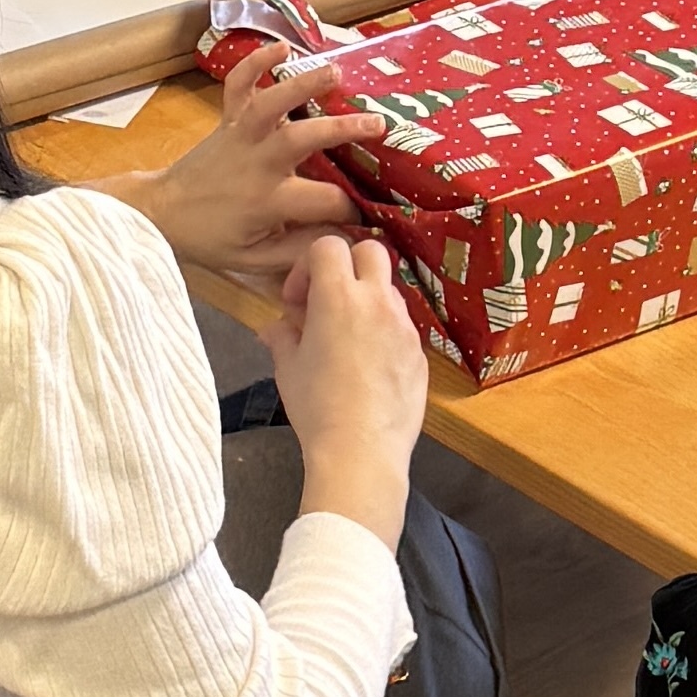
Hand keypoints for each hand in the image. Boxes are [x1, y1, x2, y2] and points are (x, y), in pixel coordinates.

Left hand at [146, 48, 378, 294]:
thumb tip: (344, 238)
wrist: (161, 212)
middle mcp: (256, 163)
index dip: (353, 208)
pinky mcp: (227, 119)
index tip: (369, 213)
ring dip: (302, 84)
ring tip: (336, 71)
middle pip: (301, 139)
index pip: (324, 201)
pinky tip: (281, 46)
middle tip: (378, 122)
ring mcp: (240, 136)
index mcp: (267, 202)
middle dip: (340, 129)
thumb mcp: (255, 260)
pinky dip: (255, 63)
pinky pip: (238, 85)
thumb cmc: (211, 238)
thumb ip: (299, 250)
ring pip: (270, 103)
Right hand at [269, 229, 426, 541]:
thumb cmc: (317, 407)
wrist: (361, 451)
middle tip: (327, 301)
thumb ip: (282, 337)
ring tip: (346, 339)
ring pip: (389, 290)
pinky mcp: (420, 352)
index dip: (308, 265)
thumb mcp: (288, 368)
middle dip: (347, 266)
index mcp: (338, 297)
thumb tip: (275, 329)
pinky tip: (368, 365)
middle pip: (371, 251)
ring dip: (367, 300)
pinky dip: (384, 331)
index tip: (298, 300)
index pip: (329, 245)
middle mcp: (377, 302)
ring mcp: (404, 326)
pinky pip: (402, 326)